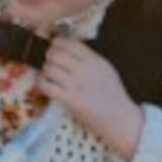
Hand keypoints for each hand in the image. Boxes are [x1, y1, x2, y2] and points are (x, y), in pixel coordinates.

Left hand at [38, 35, 144, 159]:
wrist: (119, 118)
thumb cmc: (113, 95)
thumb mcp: (106, 69)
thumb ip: (90, 58)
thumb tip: (69, 48)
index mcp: (95, 60)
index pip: (69, 43)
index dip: (57, 44)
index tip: (54, 47)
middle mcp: (85, 70)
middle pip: (55, 54)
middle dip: (49, 57)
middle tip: (50, 63)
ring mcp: (77, 84)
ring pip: (49, 68)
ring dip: (45, 72)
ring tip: (48, 76)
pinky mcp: (70, 99)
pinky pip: (46, 86)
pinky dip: (42, 84)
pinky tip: (46, 87)